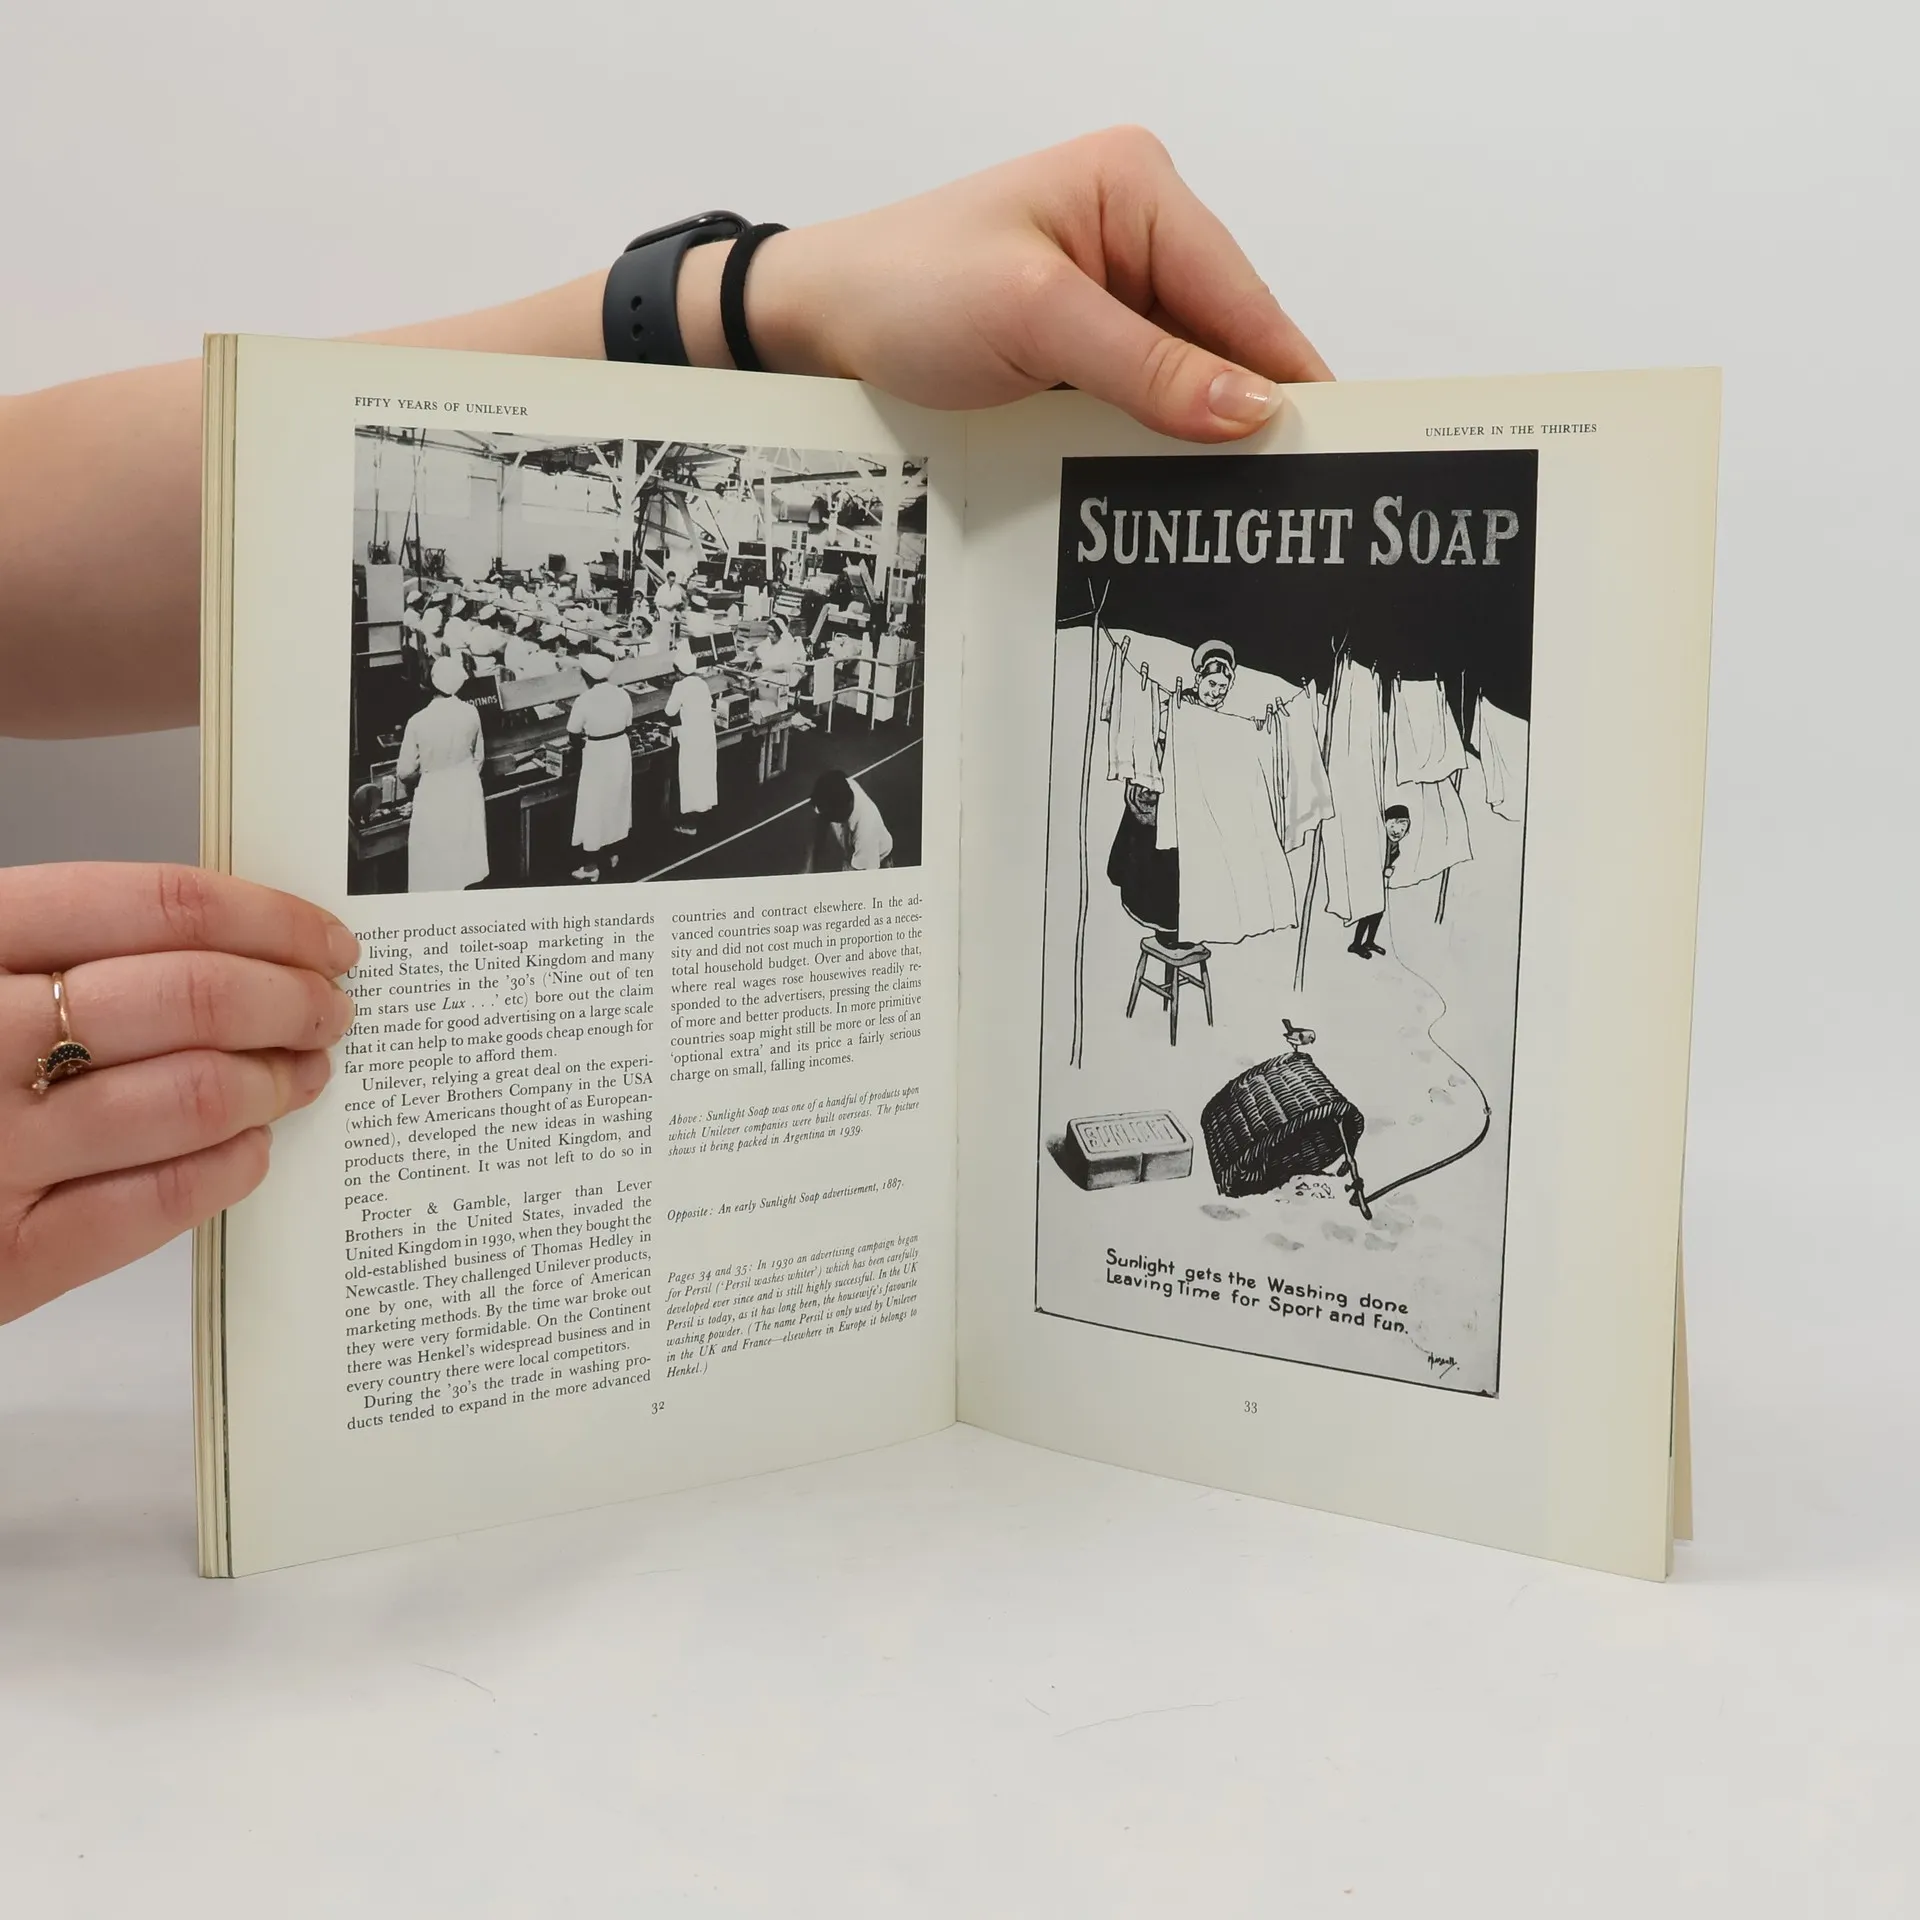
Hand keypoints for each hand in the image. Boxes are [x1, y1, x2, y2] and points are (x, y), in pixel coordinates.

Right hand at [0, 864, 358, 1322]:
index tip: (322, 939)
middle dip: (290, 1001)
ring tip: (300, 1071)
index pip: (150, 906)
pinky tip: (248, 1147)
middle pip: (190, 999)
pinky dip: (227, 1168)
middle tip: (330, 1008)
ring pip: (190, 1099)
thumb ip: (50, 947)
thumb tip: (216, 941)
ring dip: (274, 1081)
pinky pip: (154, 1206)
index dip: (263, 919)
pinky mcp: (2, 1261)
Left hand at [704, 126, 1332, 439]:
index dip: (1286, 372)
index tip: (1335, 443)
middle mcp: (1135, 232)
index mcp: (1135, 188)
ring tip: (1235, 506)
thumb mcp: (1034, 319)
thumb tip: (1251, 408)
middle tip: (1287, 497)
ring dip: (1197, 437)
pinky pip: (1143, 400)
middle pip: (1223, 338)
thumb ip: (1148, 366)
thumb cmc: (906, 289)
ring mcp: (1111, 293)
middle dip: (1243, 413)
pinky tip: (1168, 488)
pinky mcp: (1085, 345)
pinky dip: (1153, 442)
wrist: (819, 324)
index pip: (1239, 292)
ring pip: (1187, 379)